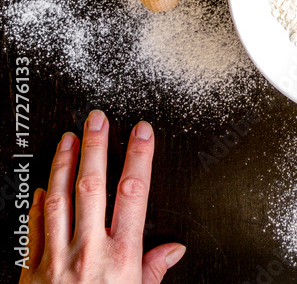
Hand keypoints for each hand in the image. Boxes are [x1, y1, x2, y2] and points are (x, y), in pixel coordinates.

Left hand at [20, 110, 185, 283]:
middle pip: (93, 186)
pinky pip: (35, 230)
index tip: (142, 131)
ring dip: (64, 164)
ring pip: (60, 199)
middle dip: (97, 147)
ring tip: (68, 138)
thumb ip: (153, 271)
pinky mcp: (32, 273)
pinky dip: (39, 205)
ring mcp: (57, 261)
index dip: (139, 156)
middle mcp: (88, 253)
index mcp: (121, 258)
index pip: (133, 193)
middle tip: (97, 118)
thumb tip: (174, 248)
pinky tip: (43, 187)